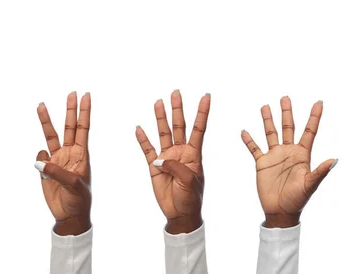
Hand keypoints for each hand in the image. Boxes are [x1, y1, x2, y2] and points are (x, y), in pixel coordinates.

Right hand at [34, 92, 91, 235]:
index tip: (86, 95)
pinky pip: (40, 157)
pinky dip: (39, 158)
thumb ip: (56, 171)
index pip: (83, 128)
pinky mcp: (46, 169)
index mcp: (81, 155)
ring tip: (41, 105)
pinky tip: (42, 168)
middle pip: (69, 127)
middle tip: (72, 92)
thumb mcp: (73, 185)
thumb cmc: (79, 200)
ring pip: (51, 136)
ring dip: (47, 121)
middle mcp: (70, 154)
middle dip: (69, 110)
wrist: (69, 216)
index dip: (84, 112)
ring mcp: (57, 160)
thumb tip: (39, 160)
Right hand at [136, 91, 210, 233]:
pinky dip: (143, 139)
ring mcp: (166, 158)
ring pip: (163, 133)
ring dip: (160, 118)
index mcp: (193, 154)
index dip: (202, 112)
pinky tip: (139, 128)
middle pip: (179, 126)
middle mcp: (180, 152)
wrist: (179, 213)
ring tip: (158, 102)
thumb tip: (159, 159)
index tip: (206, 96)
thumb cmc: (191, 197)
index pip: (198, 129)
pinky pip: (147, 150)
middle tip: (176, 93)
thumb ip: (175, 166)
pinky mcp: (154, 167)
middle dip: (177, 109)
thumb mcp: (189, 180)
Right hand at [241, 97, 336, 227]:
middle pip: (288, 128)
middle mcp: (288, 152)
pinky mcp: (261, 163)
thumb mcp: (310, 185)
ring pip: (270, 134)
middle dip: (287, 112)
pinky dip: (249, 140)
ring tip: (265, 106)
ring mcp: (274, 156)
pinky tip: (244, 131)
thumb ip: (320, 172)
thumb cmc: (298, 200)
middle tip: (285, 97)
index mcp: (302, 155)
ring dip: (267, 120)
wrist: (280, 211)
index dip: (314, 117)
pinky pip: (254, 148)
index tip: (318, 102)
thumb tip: (334, 160)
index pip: (309, 131)